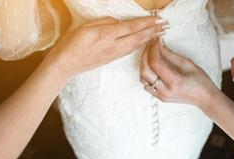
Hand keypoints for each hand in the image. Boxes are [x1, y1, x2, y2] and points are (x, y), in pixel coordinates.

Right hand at [44, 16, 167, 79]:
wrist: (66, 64)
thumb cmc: (72, 43)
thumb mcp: (86, 26)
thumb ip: (105, 23)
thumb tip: (119, 23)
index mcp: (107, 35)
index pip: (132, 27)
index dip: (147, 23)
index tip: (158, 18)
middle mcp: (114, 46)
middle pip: (139, 37)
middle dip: (154, 31)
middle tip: (166, 25)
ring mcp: (114, 54)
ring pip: (136, 45)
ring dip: (150, 38)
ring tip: (160, 33)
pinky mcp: (112, 59)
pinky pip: (130, 50)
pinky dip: (141, 45)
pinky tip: (145, 42)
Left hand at [140, 39, 218, 109]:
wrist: (205, 98)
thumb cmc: (200, 81)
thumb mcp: (188, 63)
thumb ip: (171, 54)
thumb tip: (159, 44)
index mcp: (174, 81)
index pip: (155, 62)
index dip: (153, 49)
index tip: (156, 40)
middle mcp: (165, 90)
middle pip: (145, 69)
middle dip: (146, 54)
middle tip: (151, 44)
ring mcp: (161, 95)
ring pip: (143, 77)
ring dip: (144, 63)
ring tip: (150, 53)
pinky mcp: (160, 97)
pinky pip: (146, 84)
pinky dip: (145, 73)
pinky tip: (150, 66)